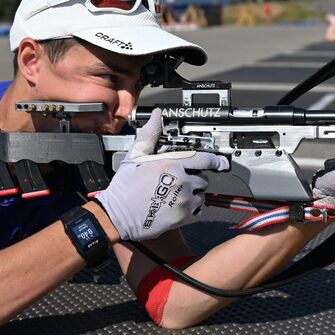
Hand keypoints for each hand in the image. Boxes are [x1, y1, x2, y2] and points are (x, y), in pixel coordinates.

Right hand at [96, 112, 229, 240]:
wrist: (117, 216)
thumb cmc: (124, 188)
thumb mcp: (135, 156)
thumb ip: (150, 134)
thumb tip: (157, 116)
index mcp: (171, 165)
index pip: (203, 159)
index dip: (213, 160)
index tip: (217, 161)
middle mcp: (181, 182)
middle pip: (203, 178)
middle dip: (194, 178)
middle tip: (179, 181)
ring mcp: (184, 201)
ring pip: (201, 195)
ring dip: (194, 194)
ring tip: (176, 195)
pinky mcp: (183, 218)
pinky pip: (198, 212)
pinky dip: (192, 210)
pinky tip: (178, 207)